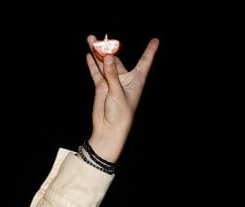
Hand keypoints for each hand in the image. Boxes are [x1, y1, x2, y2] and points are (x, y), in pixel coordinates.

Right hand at [85, 34, 159, 163]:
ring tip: (90, 39)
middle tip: (100, 40)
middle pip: (117, 60)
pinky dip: (92, 64)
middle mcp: (124, 80)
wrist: (109, 130)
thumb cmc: (120, 115)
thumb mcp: (118, 93)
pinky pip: (96, 72)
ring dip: (98, 52)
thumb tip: (108, 56)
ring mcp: (112, 82)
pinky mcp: (101, 87)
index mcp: (136, 81)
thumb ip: (112, 75)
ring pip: (104, 63)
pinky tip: (89, 54)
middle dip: (108, 49)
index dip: (149, 52)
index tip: (155, 41)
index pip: (144, 63)